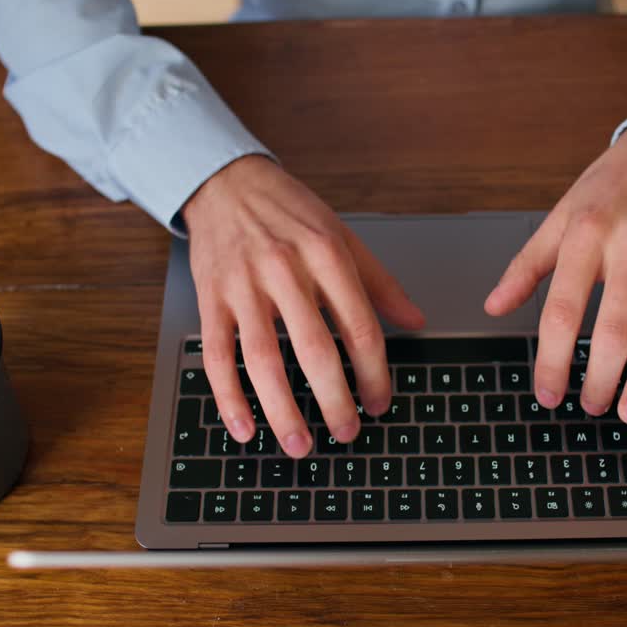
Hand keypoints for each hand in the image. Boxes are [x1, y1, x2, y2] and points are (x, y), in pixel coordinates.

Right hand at [184, 156, 424, 457]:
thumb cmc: (288, 212)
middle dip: (334, 399)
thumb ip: (379, 283)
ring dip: (282, 409)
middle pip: (314, 348)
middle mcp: (285, 270)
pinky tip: (245, 428)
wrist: (225, 183)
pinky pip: (218, 355)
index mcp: (326, 254)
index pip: (359, 325)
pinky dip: (229, 397)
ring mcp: (243, 287)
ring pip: (263, 359)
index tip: (379, 402)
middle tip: (346, 432)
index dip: (374, 372)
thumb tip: (415, 321)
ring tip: (300, 444)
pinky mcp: (211, 299)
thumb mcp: (343, 236)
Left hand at [485, 120, 626, 422]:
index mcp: (586, 235)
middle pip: (615, 328)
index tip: (548, 393)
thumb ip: (527, 265)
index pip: (563, 310)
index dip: (554, 360)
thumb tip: (494, 306)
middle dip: (602, 379)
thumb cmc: (612, 185)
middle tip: (591, 407)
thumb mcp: (561, 216)